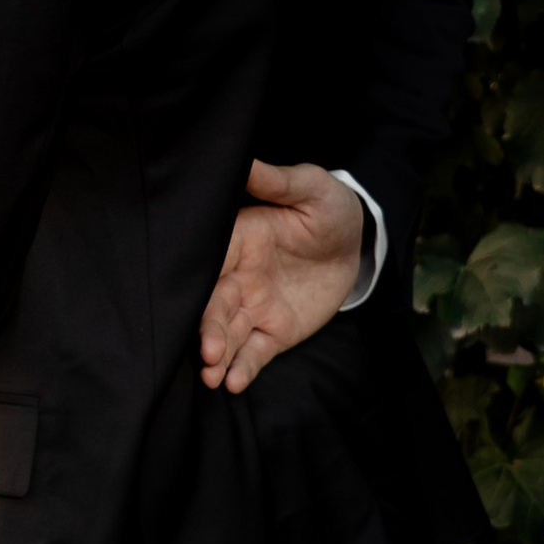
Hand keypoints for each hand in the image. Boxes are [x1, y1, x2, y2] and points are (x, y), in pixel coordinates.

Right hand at [199, 161, 364, 392]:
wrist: (355, 241)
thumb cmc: (327, 205)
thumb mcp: (308, 186)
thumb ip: (277, 180)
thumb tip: (244, 159)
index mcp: (239, 239)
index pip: (211, 262)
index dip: (198, 285)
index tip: (189, 305)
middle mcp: (238, 275)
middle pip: (215, 304)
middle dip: (208, 329)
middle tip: (207, 354)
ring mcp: (255, 306)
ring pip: (229, 333)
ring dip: (218, 355)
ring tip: (213, 378)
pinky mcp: (274, 331)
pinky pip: (255, 352)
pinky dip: (243, 367)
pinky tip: (234, 384)